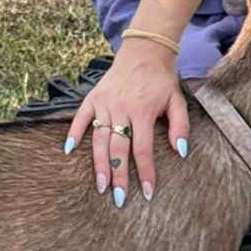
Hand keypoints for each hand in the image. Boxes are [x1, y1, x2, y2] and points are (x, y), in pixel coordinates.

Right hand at [66, 40, 189, 203]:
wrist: (145, 51)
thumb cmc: (162, 80)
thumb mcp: (178, 101)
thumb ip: (180, 126)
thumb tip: (181, 152)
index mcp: (143, 111)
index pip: (142, 148)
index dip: (145, 172)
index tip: (146, 192)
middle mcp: (122, 108)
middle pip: (118, 148)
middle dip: (118, 175)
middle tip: (118, 198)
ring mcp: (105, 103)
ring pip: (99, 138)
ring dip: (99, 163)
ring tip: (100, 185)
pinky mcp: (93, 97)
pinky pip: (80, 117)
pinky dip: (74, 133)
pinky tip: (69, 150)